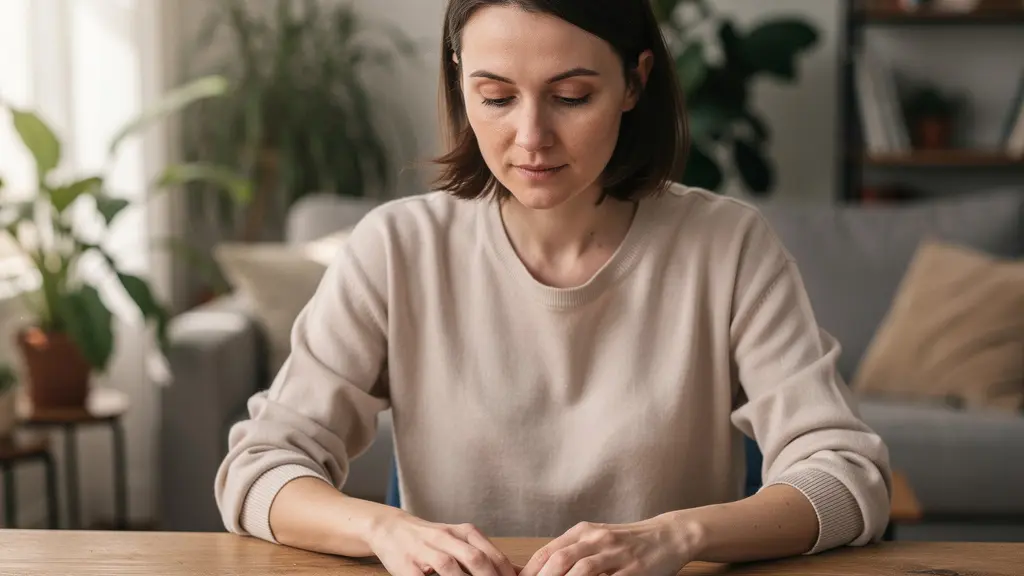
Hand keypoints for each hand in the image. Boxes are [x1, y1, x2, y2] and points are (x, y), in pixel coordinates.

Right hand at [367, 509, 519, 575]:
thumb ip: (487, 555)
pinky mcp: (407, 564)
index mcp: (464, 532)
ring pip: (450, 566)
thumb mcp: (461, 540)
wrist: (391, 528)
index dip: (504, 574)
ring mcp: (426, 550)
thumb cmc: (432, 539)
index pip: (492, 555)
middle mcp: (447, 537)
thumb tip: (518, 571)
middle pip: (475, 558)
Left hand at [519, 517, 695, 575]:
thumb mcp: (597, 540)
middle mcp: (597, 539)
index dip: (530, 572)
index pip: (547, 552)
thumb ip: (572, 551)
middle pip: (561, 560)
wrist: (668, 535)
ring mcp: (617, 554)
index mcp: (583, 532)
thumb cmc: (628, 541)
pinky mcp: (635, 569)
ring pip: (583, 571)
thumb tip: (539, 570)